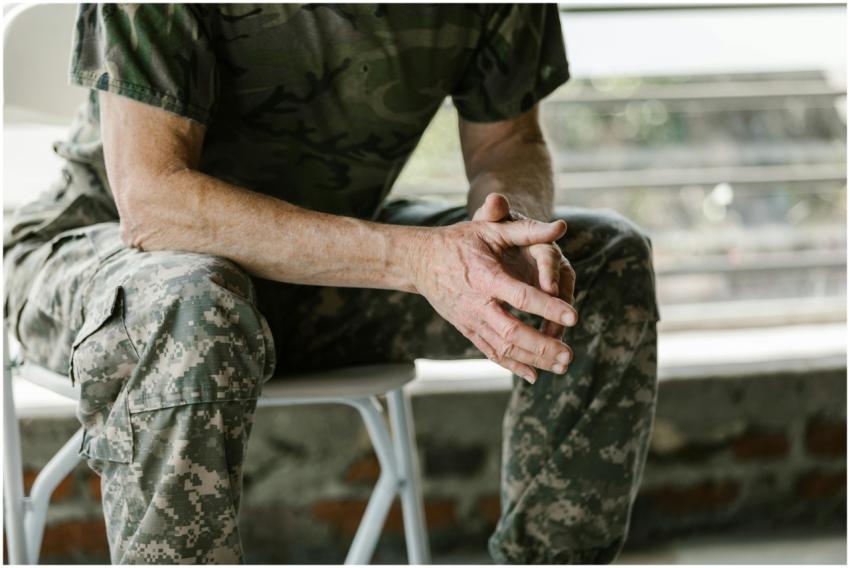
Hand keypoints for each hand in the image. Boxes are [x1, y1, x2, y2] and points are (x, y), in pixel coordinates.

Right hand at [411, 215, 576, 383]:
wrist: (420, 261)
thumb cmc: (459, 241)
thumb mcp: (490, 230)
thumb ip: (526, 230)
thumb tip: (561, 227)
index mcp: (486, 277)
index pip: (520, 296)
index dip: (547, 307)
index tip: (574, 316)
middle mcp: (477, 304)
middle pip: (512, 332)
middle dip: (542, 346)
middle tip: (570, 355)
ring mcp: (471, 320)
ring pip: (503, 348)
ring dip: (533, 359)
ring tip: (562, 366)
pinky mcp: (467, 330)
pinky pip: (491, 352)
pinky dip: (512, 366)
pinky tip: (534, 376)